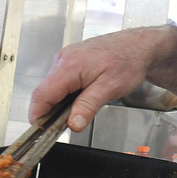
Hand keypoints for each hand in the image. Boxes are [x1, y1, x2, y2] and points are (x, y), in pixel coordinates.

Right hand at [29, 28, 170, 131]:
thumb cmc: (128, 61)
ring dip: (59, 104)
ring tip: (78, 111)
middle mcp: (63, 59)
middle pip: (45, 92)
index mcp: (69, 65)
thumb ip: (88, 106)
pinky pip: (60, 82)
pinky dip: (66, 95)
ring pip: (52, 88)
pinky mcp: (70, 61)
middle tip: (64, 127)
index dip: (37, 115)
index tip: (38, 131)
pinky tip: (80, 98)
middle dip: (50, 112)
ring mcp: (66, 59)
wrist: (139, 46)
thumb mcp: (110, 88)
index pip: (42, 94)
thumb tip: (72, 124)